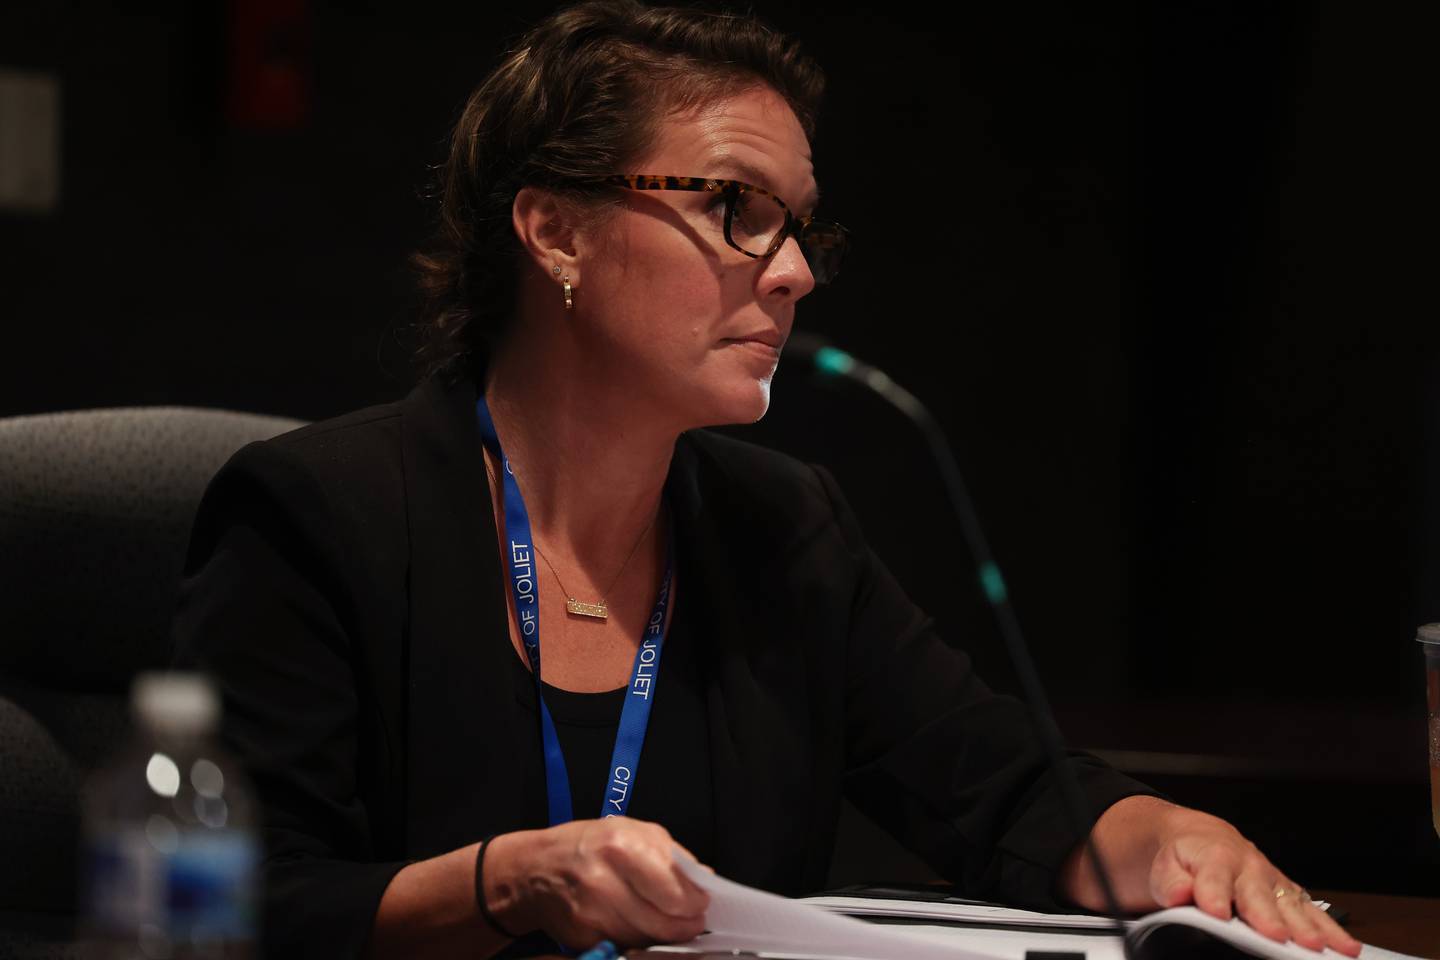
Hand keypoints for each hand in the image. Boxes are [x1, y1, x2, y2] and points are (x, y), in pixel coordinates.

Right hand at [484, 818, 709, 949]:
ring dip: (662, 934)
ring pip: (648, 940)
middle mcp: (604, 881)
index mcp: (622, 847)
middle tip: (690, 918)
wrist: (534, 868)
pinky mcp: (583, 938)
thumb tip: (703, 879)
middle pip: (665, 924)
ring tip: (661, 917)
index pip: (676, 893)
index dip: (696, 903)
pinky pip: (626, 947)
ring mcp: (591, 914)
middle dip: (685, 924)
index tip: (700, 903)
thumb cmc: (586, 845)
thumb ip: (671, 854)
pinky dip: (637, 940)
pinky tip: (635, 923)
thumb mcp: (630, 830)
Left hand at [1145, 805, 1360, 956]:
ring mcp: (1271, 880)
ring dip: (1306, 925)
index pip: (1213, 877)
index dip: (1214, 894)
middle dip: (1268, 915)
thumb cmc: (1183, 857)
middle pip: (1258, 893)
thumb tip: (1180, 892)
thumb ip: (1171, 882)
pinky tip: (1343, 946)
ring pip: (1290, 903)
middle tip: (1276, 934)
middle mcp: (1248, 867)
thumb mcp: (1164, 866)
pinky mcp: (1287, 893)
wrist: (1196, 839)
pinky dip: (1328, 929)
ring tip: (1317, 945)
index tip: (1215, 911)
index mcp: (1213, 857)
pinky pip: (1310, 911)